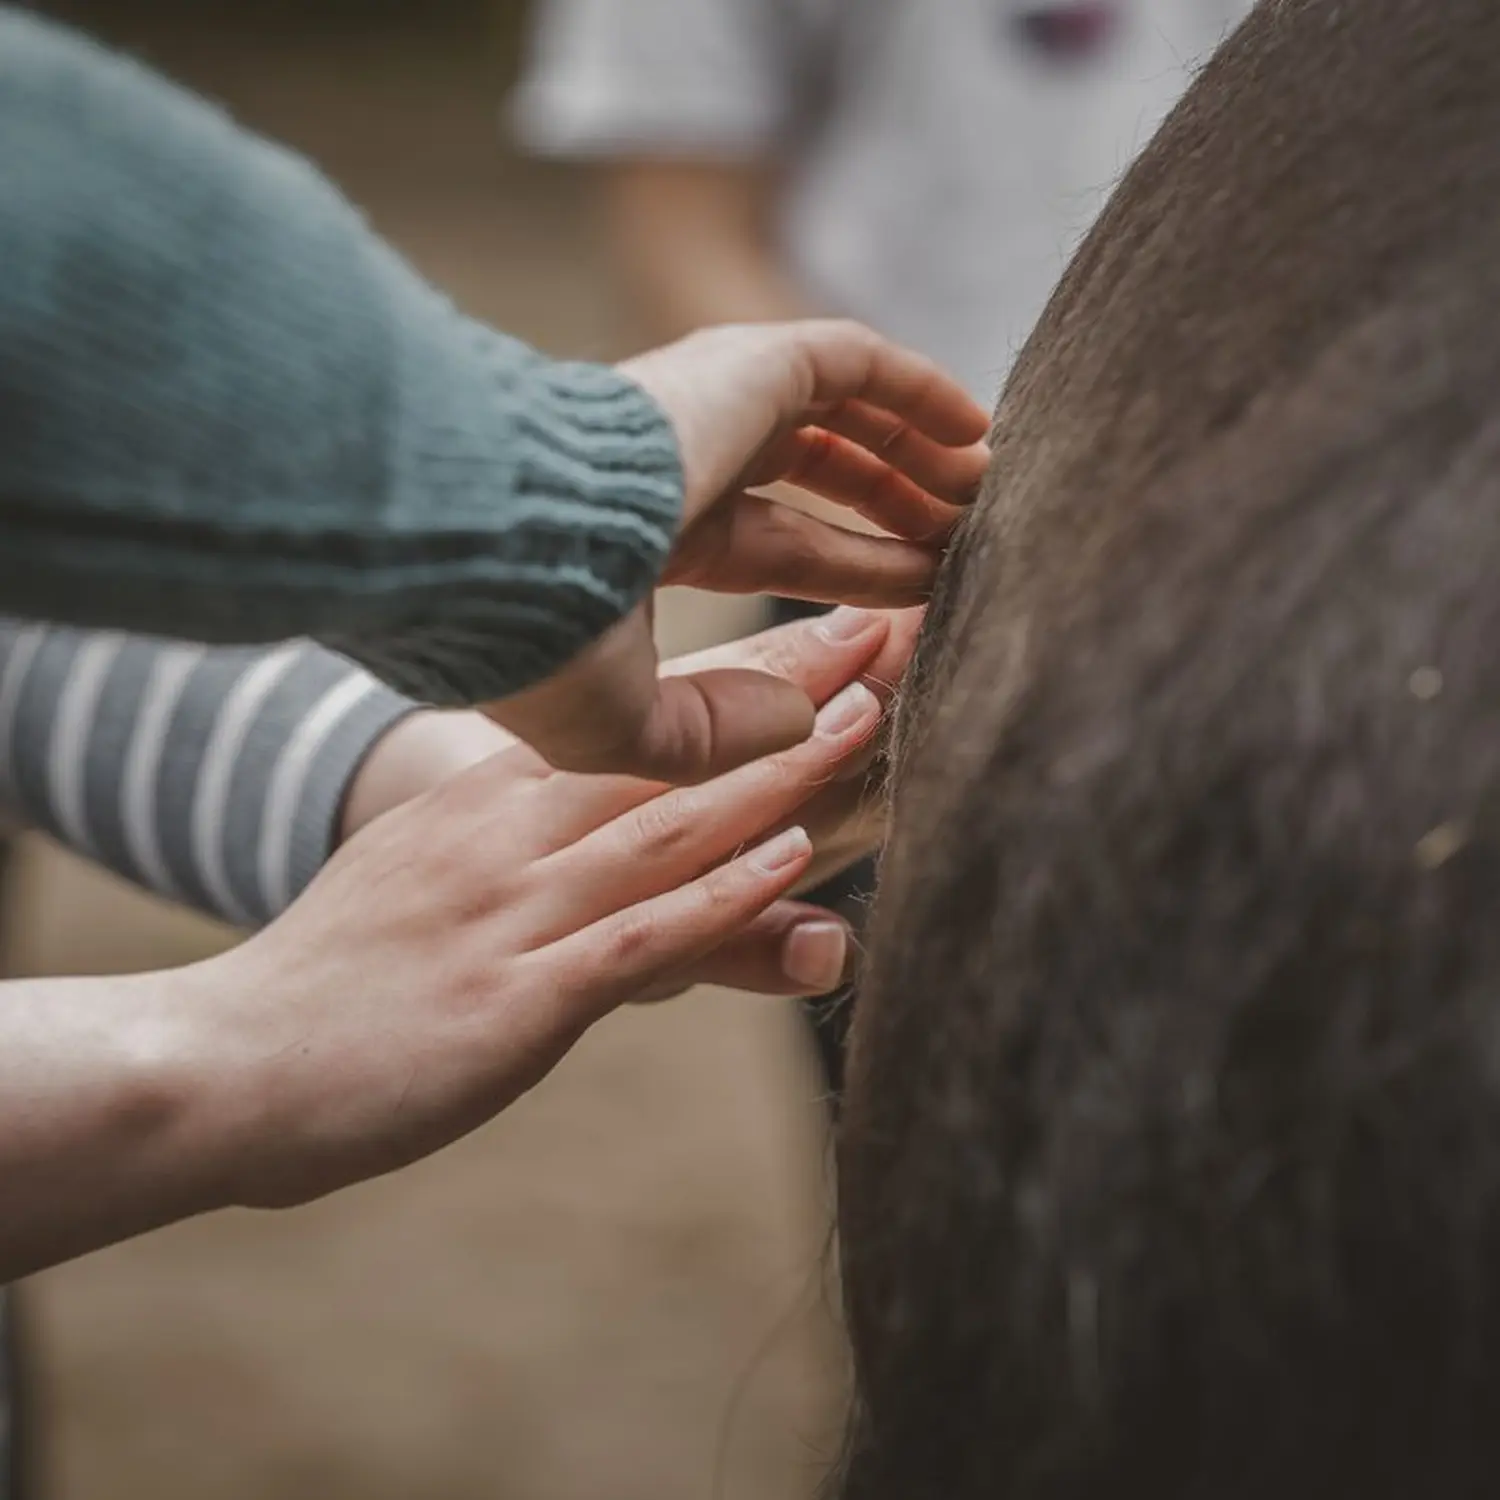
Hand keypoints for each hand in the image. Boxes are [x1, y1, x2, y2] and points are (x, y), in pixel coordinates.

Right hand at [182, 608, 915, 1210]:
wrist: (219, 1065)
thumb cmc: (334, 985)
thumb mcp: (432, 892)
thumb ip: (521, 866)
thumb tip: (599, 847)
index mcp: (489, 802)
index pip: (641, 726)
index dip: (746, 678)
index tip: (832, 628)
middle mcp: (507, 834)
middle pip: (673, 750)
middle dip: (790, 693)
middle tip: (889, 628)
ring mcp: (512, 909)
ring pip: (669, 823)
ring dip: (779, 770)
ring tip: (871, 712)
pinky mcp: (514, 996)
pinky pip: (636, 935)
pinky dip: (720, 893)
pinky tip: (792, 856)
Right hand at [490, 321, 986, 780]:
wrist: (506, 549)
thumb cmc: (539, 642)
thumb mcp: (624, 726)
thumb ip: (711, 734)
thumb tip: (802, 719)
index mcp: (650, 537)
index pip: (778, 545)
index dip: (854, 571)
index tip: (921, 595)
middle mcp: (683, 464)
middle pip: (817, 478)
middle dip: (891, 507)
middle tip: (963, 539)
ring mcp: (710, 405)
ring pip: (840, 414)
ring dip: (914, 448)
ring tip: (984, 487)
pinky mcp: (743, 365)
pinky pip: (854, 360)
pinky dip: (916, 388)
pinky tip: (973, 426)